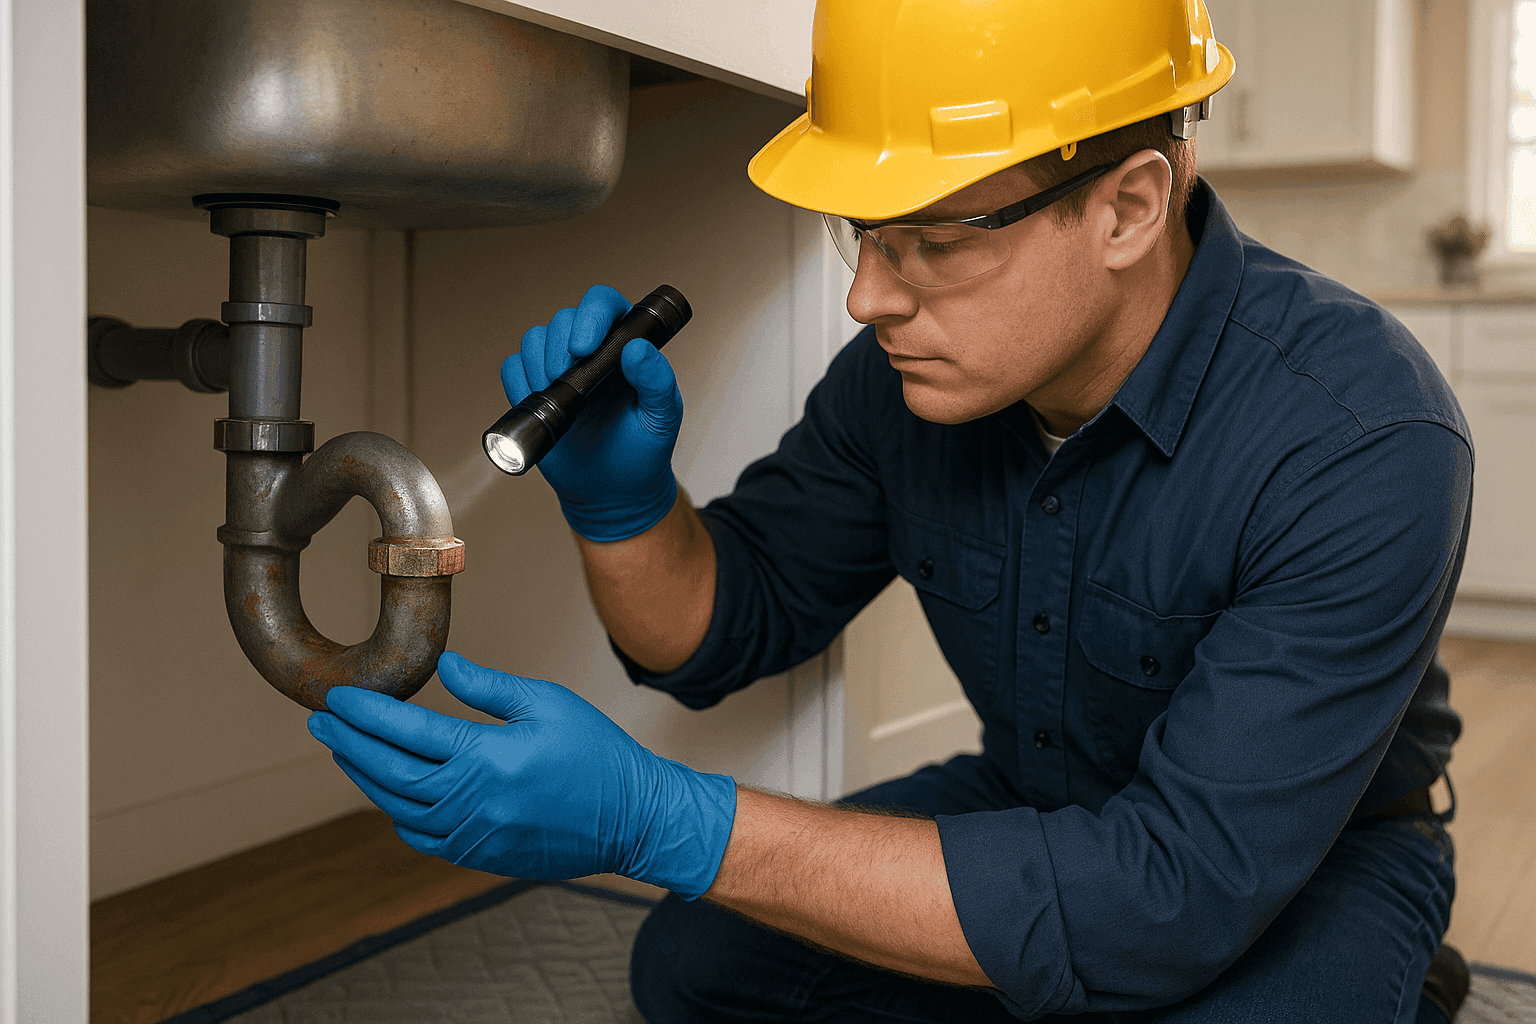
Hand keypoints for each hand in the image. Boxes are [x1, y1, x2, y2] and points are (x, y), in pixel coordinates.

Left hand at [306, 651, 736, 897]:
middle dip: (349, 745)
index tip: (339, 696)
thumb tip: (444, 665)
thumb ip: (489, 687)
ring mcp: (474, 835)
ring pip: (399, 808)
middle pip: (390, 773)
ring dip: (366, 778)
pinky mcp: (482, 856)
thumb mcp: (548, 703)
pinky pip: (423, 838)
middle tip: (321, 721)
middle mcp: (473, 802)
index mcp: (488, 758)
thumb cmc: (596, 753)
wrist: (633, 817)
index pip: (408, 731)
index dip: (367, 713)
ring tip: (345, 751)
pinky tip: (390, 793)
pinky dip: (397, 814)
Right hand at [502, 284, 682, 541]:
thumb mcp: (661, 419)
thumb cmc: (642, 452)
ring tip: (560, 400)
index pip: (603, 304)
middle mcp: (591, 349)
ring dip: (539, 365)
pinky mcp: (532, 389)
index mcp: (626, 345)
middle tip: (567, 381)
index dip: (590, 315)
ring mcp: (559, 367)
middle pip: (563, 319)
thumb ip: (658, 381)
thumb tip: (637, 348)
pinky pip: (512, 368)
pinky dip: (519, 384)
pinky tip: (540, 405)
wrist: (612, 491)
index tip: (585, 347)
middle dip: (559, 348)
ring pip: (534, 338)